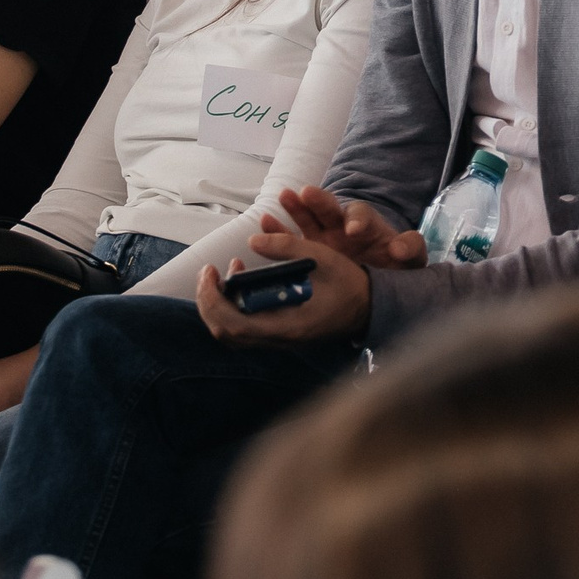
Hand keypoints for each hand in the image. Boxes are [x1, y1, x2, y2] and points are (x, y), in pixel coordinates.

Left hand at [193, 223, 371, 345]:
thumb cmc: (349, 284)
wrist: (371, 307)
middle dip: (209, 302)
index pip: (234, 324)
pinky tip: (244, 278)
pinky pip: (246, 327)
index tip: (211, 271)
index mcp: (288, 325)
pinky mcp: (280, 333)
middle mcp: (279, 338)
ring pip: (232, 333)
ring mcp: (279, 338)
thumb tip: (252, 240)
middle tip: (208, 273)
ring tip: (224, 273)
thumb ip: (287, 247)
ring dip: (220, 304)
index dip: (213, 300)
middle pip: (226, 333)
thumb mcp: (322, 257)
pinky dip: (234, 306)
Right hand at [276, 186, 424, 268]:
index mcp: (368, 225)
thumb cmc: (396, 266)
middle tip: (307, 193)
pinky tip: (264, 222)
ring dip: (296, 207)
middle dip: (319, 201)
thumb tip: (398, 248)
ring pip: (309, 218)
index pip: (362, 215)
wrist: (382, 281)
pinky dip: (279, 229)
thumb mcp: (411, 258)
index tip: (353, 230)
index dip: (357, 220)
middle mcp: (343, 225)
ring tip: (283, 196)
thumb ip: (410, 248)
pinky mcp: (310, 252)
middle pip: (330, 208)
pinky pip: (292, 238)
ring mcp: (324, 237)